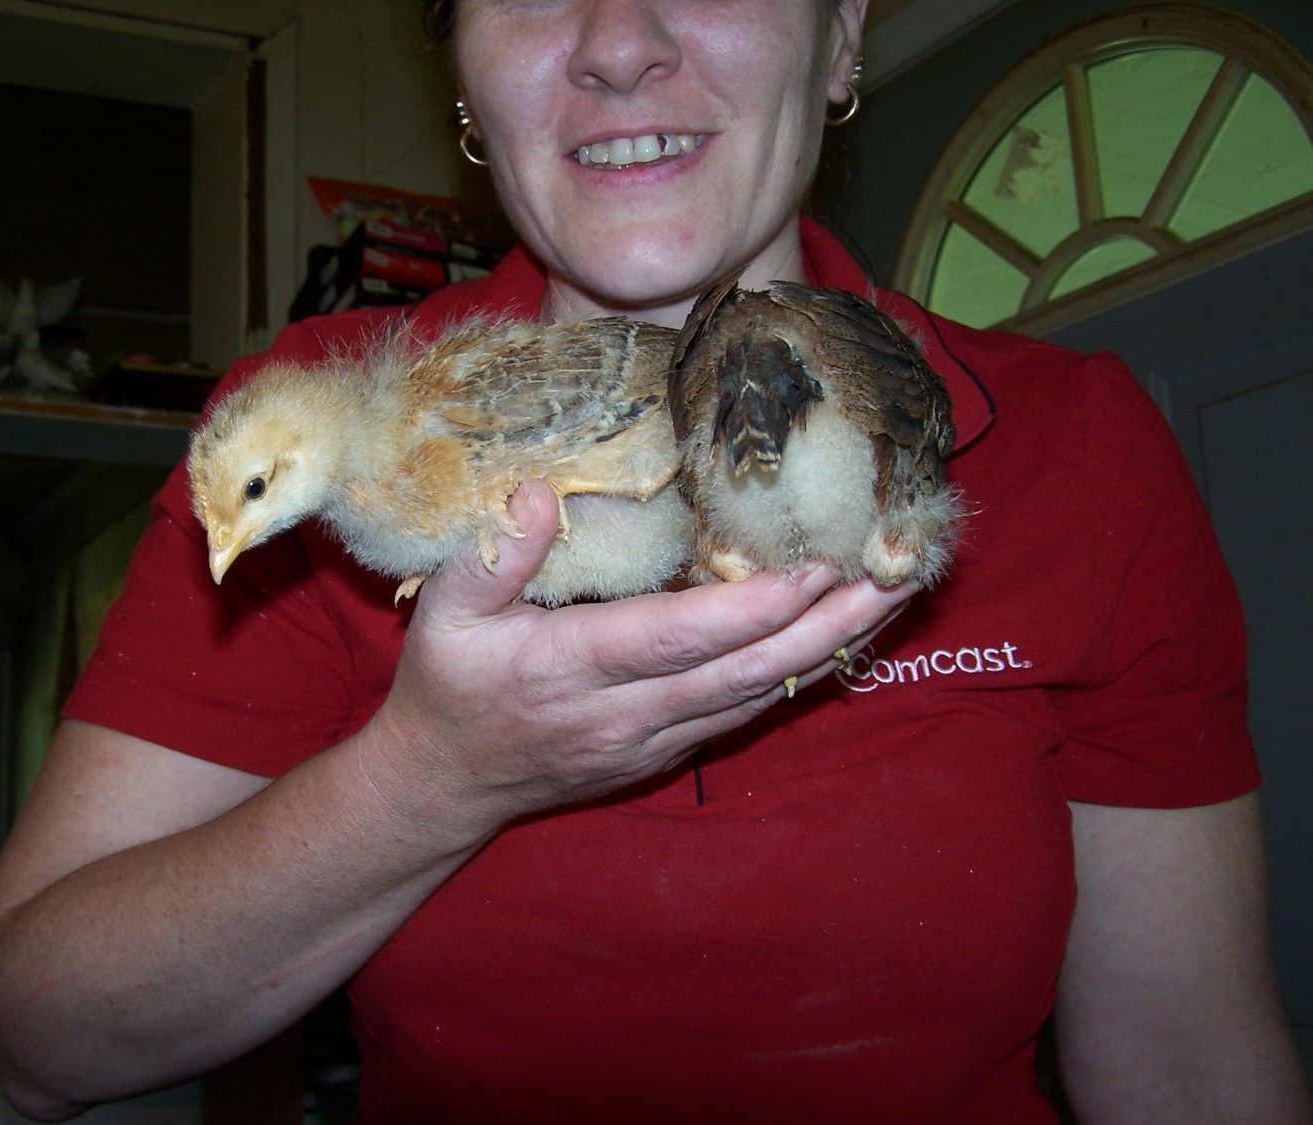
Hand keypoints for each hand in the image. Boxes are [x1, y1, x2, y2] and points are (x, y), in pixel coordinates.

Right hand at [357, 482, 912, 842]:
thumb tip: (540, 492)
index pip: (675, 640)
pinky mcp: (665, 752)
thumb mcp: (442, 612)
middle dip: (827, 627)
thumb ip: (494, 554)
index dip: (750, 610)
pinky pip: (743, 712)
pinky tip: (839, 641)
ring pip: (757, 696)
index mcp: (571, 669)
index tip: (816, 569)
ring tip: (891, 599)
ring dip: (829, 650)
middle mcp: (625, 714)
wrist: (444, 786)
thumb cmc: (445, 686)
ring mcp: (652, 740)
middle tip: (895, 577)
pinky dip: (797, 675)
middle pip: (744, 673)